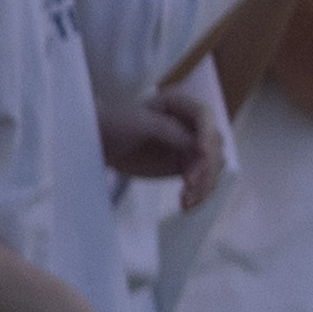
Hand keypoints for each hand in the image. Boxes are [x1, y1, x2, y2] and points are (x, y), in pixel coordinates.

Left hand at [98, 86, 221, 209]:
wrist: (98, 143)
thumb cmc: (115, 124)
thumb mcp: (140, 124)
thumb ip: (169, 131)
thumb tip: (199, 148)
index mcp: (181, 105)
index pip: (204, 116)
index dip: (207, 134)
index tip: (202, 153)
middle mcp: (192, 125)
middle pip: (214, 144)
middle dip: (205, 166)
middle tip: (189, 184)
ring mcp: (190, 146)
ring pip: (212, 165)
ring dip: (204, 184)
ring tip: (186, 201)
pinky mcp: (185, 165)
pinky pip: (201, 180)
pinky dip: (198, 194)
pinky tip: (186, 205)